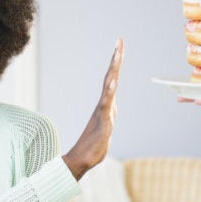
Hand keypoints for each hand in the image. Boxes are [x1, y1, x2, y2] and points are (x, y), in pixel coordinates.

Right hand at [63, 38, 123, 179]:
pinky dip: (110, 93)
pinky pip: (106, 106)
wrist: (81, 160)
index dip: (116, 63)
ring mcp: (102, 113)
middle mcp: (103, 105)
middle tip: (119, 41)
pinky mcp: (103, 124)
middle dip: (115, 59)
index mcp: (106, 104)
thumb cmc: (94, 145)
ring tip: (117, 56)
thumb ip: (109, 115)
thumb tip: (111, 106)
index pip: (112, 79)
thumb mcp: (107, 127)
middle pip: (110, 77)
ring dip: (113, 71)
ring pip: (108, 88)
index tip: (119, 46)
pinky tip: (113, 83)